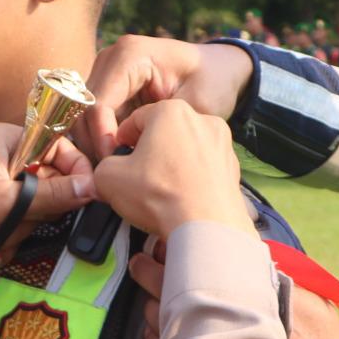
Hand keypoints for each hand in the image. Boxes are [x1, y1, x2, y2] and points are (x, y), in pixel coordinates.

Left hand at [0, 123, 95, 289]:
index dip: (73, 170)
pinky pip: (17, 223)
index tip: (86, 193)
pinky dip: (7, 239)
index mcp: (5, 138)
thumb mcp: (10, 201)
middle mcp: (2, 155)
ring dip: (18, 230)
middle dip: (36, 210)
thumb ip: (55, 194)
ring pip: (34, 207)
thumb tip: (93, 187)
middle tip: (20, 219)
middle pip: (48, 180)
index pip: (57, 145)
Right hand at [79, 36, 251, 157]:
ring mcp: (106, 73)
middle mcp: (111, 59)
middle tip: (109, 177)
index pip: (98, 103)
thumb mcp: (196, 105)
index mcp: (130, 55)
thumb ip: (161, 128)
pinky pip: (95, 120)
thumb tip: (122, 157)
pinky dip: (104, 142)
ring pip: (84, 117)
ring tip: (117, 173)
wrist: (221, 71)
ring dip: (96, 146)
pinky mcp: (108, 88)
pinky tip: (121, 163)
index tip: (116, 166)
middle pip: (83, 110)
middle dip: (94, 144)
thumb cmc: (214, 84)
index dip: (102, 139)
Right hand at [89, 101, 245, 236]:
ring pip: (186, 149)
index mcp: (170, 111)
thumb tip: (112, 171)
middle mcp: (202, 119)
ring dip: (172, 164)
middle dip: (150, 152)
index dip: (121, 140)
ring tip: (161, 191)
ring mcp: (223, 144)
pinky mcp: (234, 168)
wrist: (205, 227)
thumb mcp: (109, 178)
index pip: (136, 119)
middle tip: (137, 177)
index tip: (117, 158)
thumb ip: (104, 166)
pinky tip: (183, 198)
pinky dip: (193, 179)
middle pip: (164, 132)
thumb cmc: (158, 195)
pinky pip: (205, 168)